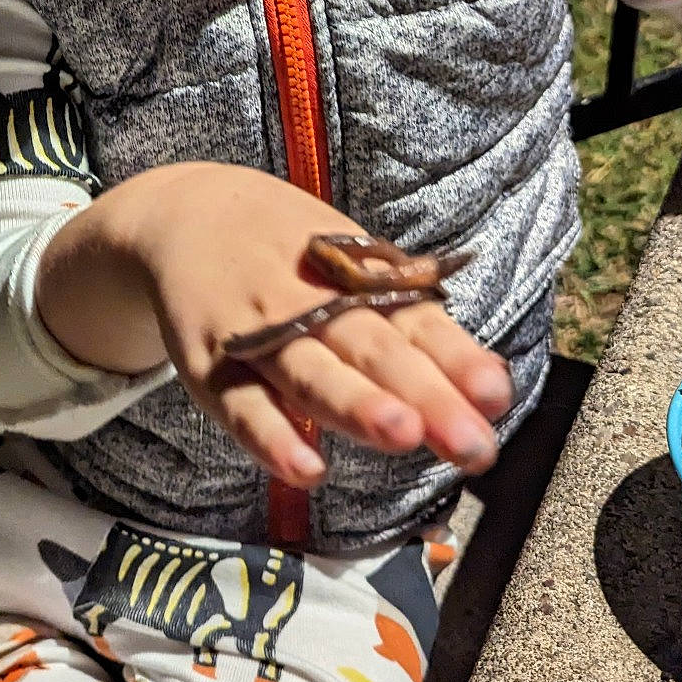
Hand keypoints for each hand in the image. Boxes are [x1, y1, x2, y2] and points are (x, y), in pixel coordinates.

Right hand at [35, 161, 512, 487]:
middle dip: (425, 396)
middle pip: (373, 350)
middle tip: (473, 442)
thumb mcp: (350, 268)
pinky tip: (306, 467)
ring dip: (355, 403)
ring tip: (401, 433)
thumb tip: (488, 387)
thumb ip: (411, 327)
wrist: (185, 214)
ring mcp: (258, 331)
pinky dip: (270, 435)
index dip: (456, 358)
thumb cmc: (291, 255)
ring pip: (310, 372)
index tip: (496, 395)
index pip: (414, 322)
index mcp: (355, 278)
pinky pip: (240, 404)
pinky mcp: (210, 363)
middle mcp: (311, 302)